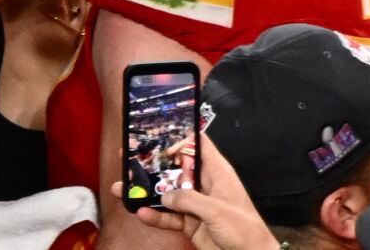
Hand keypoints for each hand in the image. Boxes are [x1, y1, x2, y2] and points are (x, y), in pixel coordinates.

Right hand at [111, 133, 279, 249]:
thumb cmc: (245, 229)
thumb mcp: (216, 210)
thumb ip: (189, 200)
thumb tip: (166, 196)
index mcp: (217, 172)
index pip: (199, 146)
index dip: (181, 140)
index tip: (161, 142)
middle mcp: (205, 185)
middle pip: (177, 170)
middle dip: (155, 166)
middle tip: (132, 160)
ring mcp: (197, 205)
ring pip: (169, 195)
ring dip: (148, 193)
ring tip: (124, 188)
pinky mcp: (191, 223)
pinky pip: (169, 217)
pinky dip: (156, 216)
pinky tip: (142, 214)